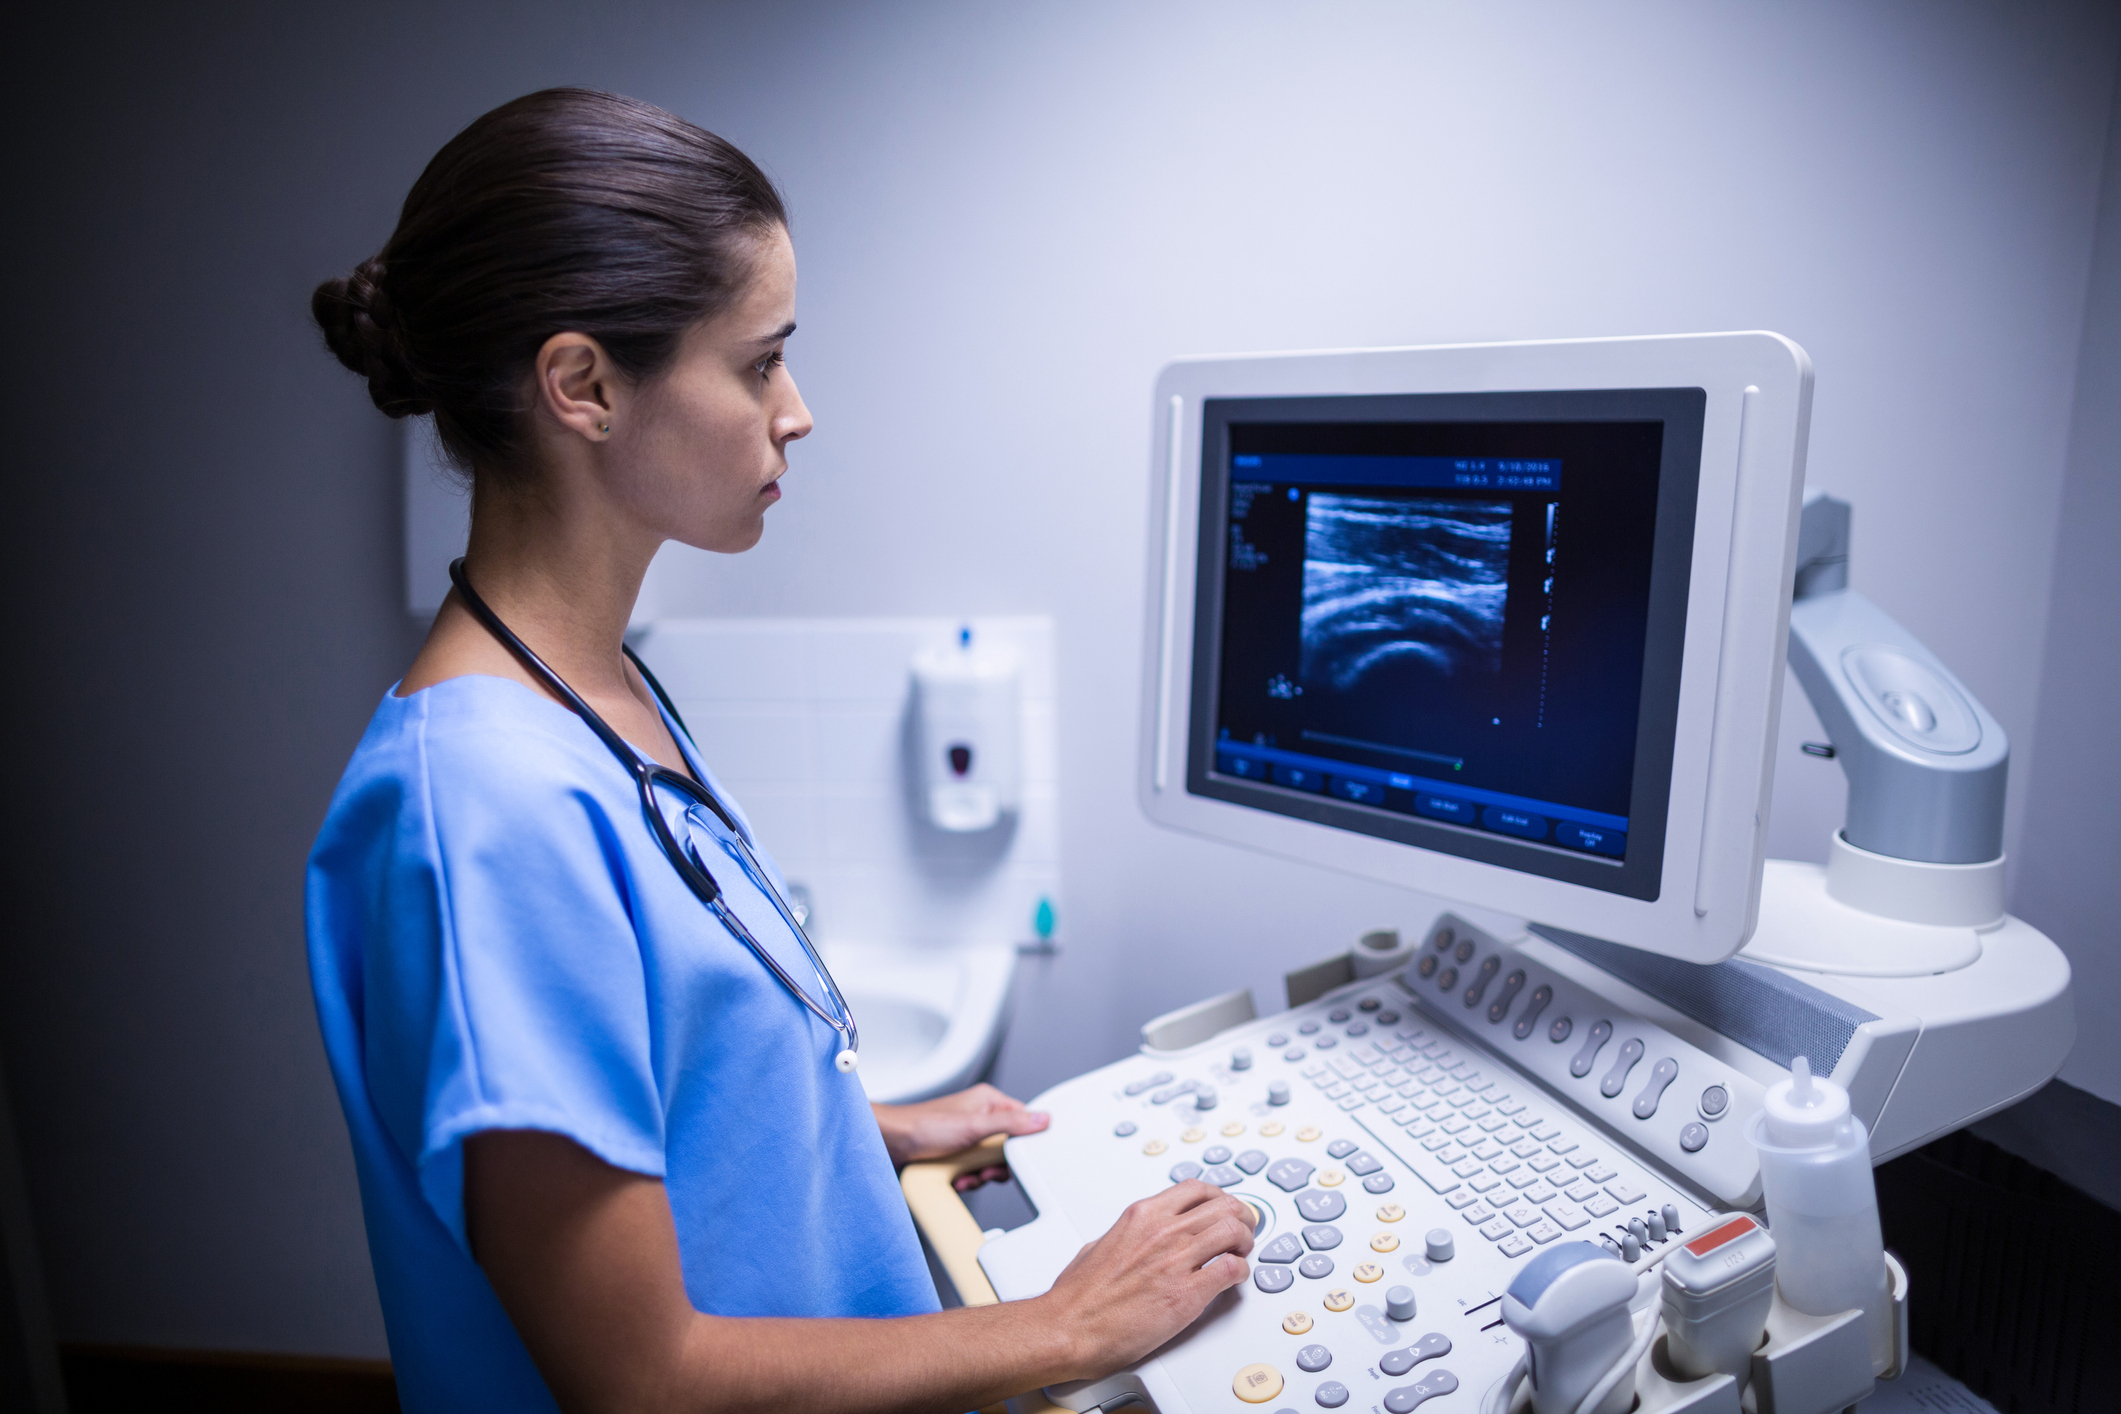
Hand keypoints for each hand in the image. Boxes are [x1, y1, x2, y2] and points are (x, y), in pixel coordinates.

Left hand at [871, 1083, 1049, 1185]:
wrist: (886, 1145)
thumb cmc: (921, 1126)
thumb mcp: (973, 1126)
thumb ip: (1010, 1123)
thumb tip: (1043, 1120)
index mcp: (988, 1103)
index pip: (1022, 1122)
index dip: (1022, 1144)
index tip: (1015, 1158)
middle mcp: (979, 1119)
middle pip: (1007, 1149)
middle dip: (996, 1166)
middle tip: (985, 1170)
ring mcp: (966, 1139)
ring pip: (990, 1165)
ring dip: (980, 1176)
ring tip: (966, 1176)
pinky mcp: (955, 1156)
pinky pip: (973, 1173)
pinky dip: (967, 1181)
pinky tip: (957, 1181)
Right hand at [1039, 1180, 1254, 1377]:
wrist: (1069, 1327)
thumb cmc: (1078, 1296)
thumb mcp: (1100, 1244)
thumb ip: (1125, 1235)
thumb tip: (1134, 1238)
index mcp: (1142, 1216)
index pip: (1196, 1189)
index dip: (1219, 1198)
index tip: (1225, 1209)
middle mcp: (1163, 1231)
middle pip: (1224, 1205)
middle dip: (1241, 1217)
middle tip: (1243, 1231)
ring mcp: (1176, 1260)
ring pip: (1234, 1231)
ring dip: (1245, 1242)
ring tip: (1241, 1254)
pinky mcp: (1186, 1294)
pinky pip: (1231, 1270)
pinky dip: (1240, 1272)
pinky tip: (1233, 1279)